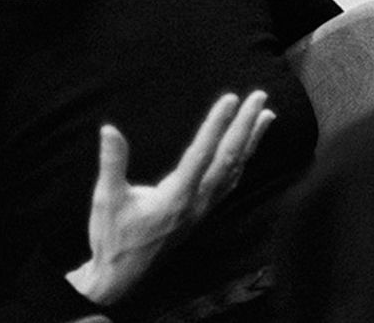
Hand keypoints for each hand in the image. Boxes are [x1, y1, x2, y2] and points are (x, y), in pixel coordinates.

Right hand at [66, 91, 274, 305]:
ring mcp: (203, 208)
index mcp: (175, 197)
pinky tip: (248, 148)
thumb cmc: (113, 237)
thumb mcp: (106, 199)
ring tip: (267, 115)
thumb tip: (109, 129)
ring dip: (251, 141)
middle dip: (245, 125)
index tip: (231, 98)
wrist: (121, 276)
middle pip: (228, 158)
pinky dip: (242, 160)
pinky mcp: (202, 212)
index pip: (202, 153)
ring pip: (234, 169)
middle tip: (260, 96)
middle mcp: (196, 202)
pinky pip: (230, 182)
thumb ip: (112, 163)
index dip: (218, 124)